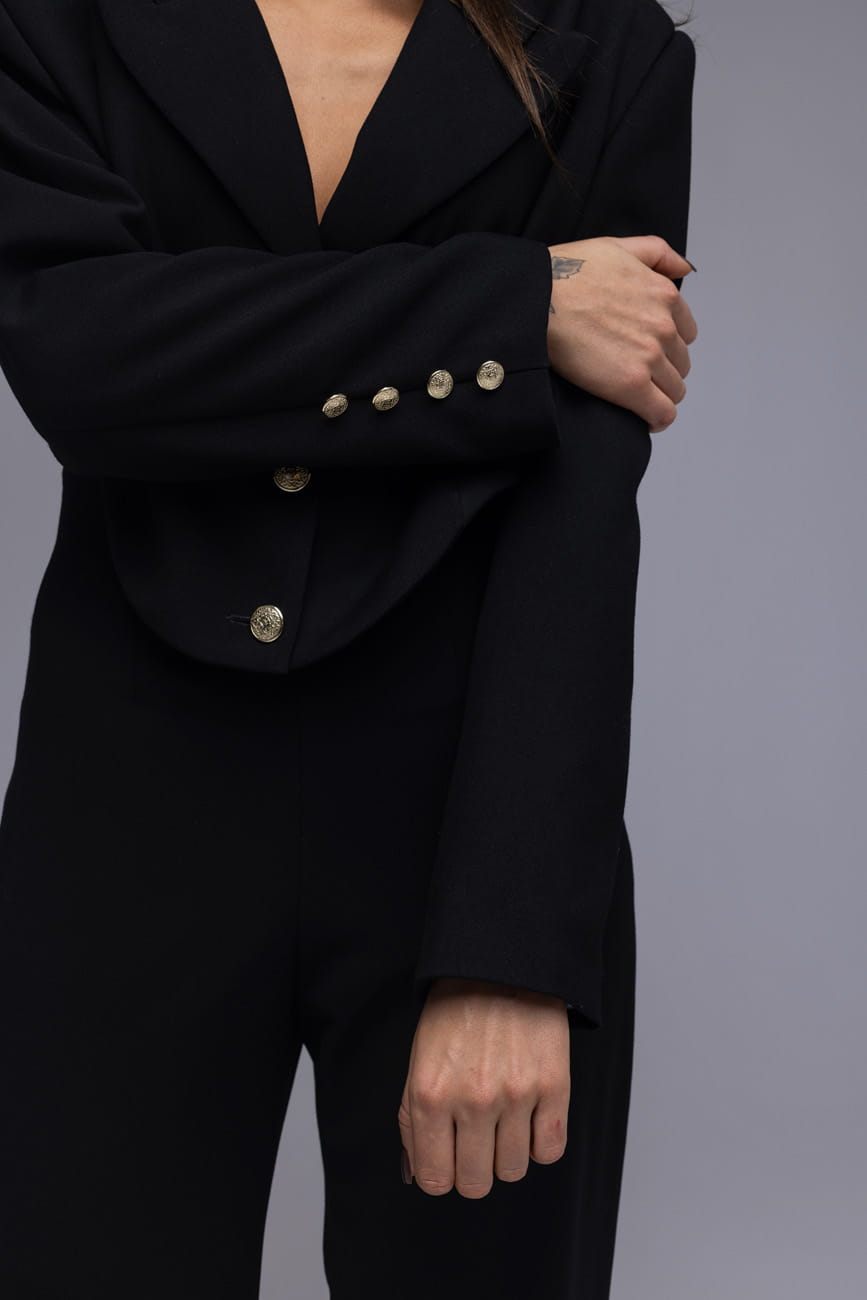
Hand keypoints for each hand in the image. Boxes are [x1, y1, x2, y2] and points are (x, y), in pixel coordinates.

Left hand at [397, 976, 570, 1197]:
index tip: (448, 1162)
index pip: (435, 1179)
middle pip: (476, 1183)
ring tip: (503, 1120)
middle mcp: (472, 1100)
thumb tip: (419, 1170)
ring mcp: (516, 1095)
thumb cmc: (455, 1010)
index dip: (442, 1175)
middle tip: (475, 1141)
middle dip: (473, 1169)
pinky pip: (549, 1151)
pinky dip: (539, 1143)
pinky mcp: (553, 1087)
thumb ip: (414, 1119)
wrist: (500, 964)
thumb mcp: (418, 1060)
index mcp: (430, 1094)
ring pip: (513, 1171)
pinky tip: (529, 1117)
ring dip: (507, 1154)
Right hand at [546, 234, 697, 432]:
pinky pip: (662, 413)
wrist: (538, 300)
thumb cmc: (567, 274)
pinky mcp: (631, 385)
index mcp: (664, 295)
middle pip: (680, 363)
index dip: (668, 345)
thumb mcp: (617, 247)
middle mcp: (664, 327)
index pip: (686, 333)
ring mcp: (649, 357)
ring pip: (674, 390)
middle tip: (636, 375)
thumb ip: (657, 253)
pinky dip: (658, 420)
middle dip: (663, 370)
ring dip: (659, 395)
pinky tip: (645, 420)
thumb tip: (686, 268)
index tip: (649, 353)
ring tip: (637, 398)